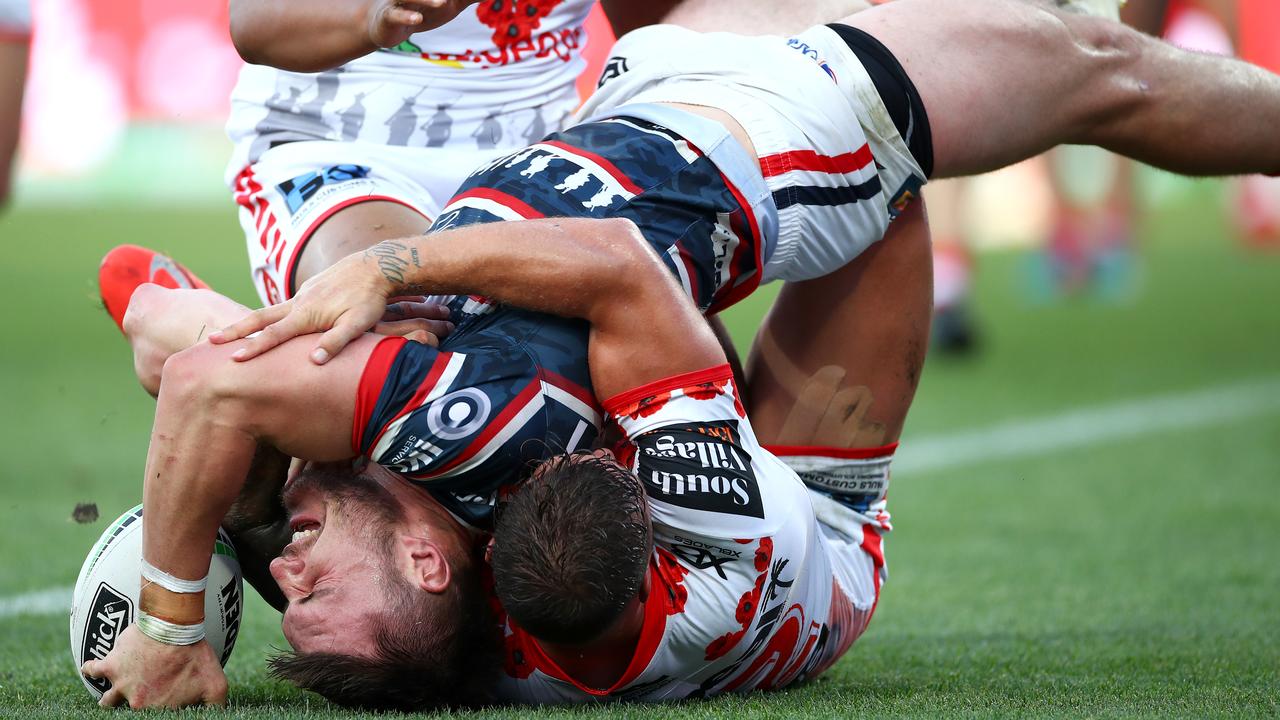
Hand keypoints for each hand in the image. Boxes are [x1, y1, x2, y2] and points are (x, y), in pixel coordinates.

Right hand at [81, 625, 226, 708]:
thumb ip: (215, 706)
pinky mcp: (111, 666)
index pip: (154, 717)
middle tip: (140, 698)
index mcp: (160, 709)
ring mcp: (122, 685)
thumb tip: (218, 717)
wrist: (175, 627)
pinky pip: (92, 670)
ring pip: (108, 700)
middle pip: (130, 711)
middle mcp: (138, 703)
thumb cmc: (196, 655)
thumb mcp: (216, 684)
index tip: (157, 706)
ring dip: (109, 699)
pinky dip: (90, 669)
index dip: (157, 712)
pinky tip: (91, 668)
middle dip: (136, 706)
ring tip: (110, 698)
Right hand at [209, 246, 448, 362]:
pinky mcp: (309, 291)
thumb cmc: (368, 298)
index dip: (254, 348)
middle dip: (235, 331)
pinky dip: (269, 317)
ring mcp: (302, 295)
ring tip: (229, 333)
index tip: (232, 358)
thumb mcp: (358, 323)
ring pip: (269, 311)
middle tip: (211, 341)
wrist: (376, 266)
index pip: (274, 335)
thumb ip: (336, 341)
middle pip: (260, 319)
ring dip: (248, 323)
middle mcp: (298, 302)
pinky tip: (267, 325)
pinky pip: (284, 307)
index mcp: (306, 314)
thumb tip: (314, 361)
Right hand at [367, 0, 479, 48]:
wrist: (387, 23)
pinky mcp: (389, 15)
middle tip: (451, 0)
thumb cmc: (424, 10)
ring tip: (443, 3)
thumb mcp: (452, 4)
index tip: (457, 3)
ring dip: (427, 0)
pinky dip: (407, 17)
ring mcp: (401, 0)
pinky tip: (417, 19)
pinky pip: (396, 15)